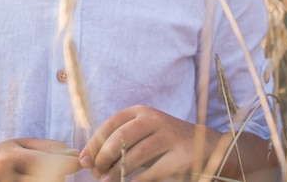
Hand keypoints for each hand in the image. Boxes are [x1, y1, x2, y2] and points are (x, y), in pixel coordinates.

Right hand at [0, 138, 80, 181]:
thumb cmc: (2, 155)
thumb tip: (74, 153)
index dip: (65, 162)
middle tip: (63, 166)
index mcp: (8, 158)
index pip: (43, 162)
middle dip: (60, 173)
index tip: (79, 161)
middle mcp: (7, 178)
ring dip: (54, 179)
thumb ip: (47, 147)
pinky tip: (41, 176)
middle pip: (47, 179)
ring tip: (44, 172)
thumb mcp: (21, 144)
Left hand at [79, 105, 218, 181]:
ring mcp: (168, 135)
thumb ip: (119, 143)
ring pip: (137, 153)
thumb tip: (89, 159)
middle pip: (122, 136)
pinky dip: (140, 179)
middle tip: (96, 173)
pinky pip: (155, 169)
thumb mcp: (142, 134)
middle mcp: (154, 119)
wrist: (203, 145)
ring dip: (118, 171)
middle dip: (104, 156)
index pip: (112, 123)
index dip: (95, 142)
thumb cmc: (162, 142)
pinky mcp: (180, 155)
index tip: (83, 160)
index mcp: (140, 112)